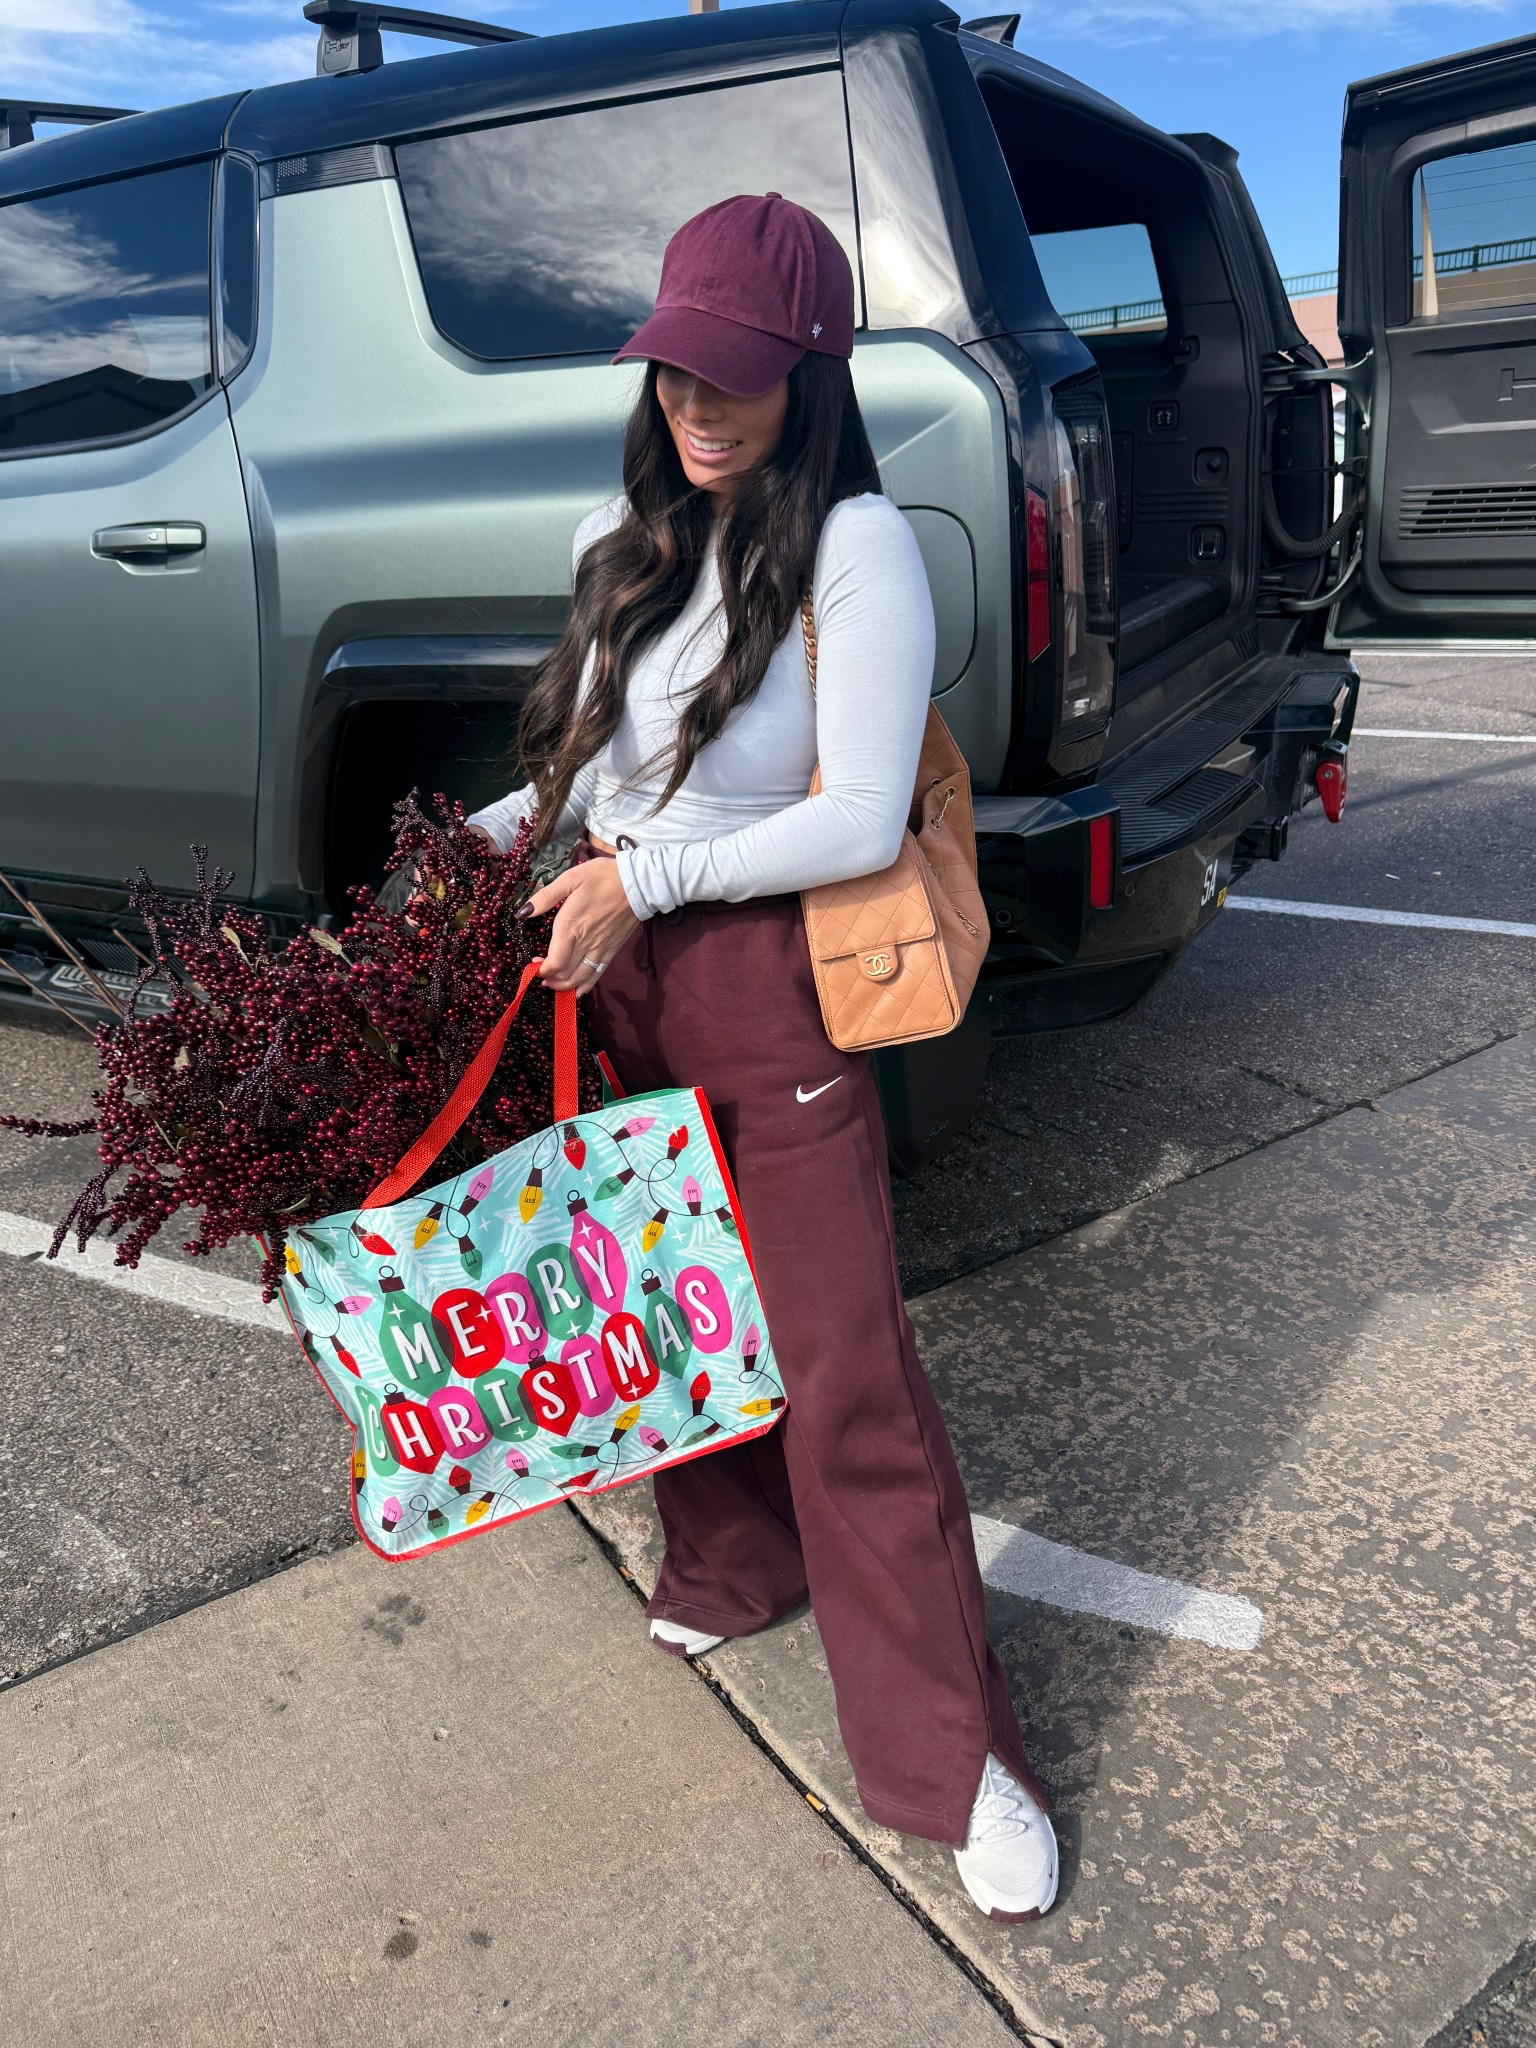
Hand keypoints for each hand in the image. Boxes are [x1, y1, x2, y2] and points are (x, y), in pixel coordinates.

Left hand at [521, 857, 638, 994]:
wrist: (639, 883)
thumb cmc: (603, 877)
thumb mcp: (570, 878)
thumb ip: (545, 897)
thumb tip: (523, 912)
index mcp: (570, 926)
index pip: (553, 962)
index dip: (541, 970)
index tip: (533, 965)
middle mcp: (584, 942)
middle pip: (564, 974)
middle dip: (549, 979)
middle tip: (541, 973)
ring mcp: (600, 949)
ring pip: (579, 979)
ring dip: (564, 986)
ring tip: (554, 983)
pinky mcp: (612, 951)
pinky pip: (597, 975)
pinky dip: (585, 987)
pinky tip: (577, 991)